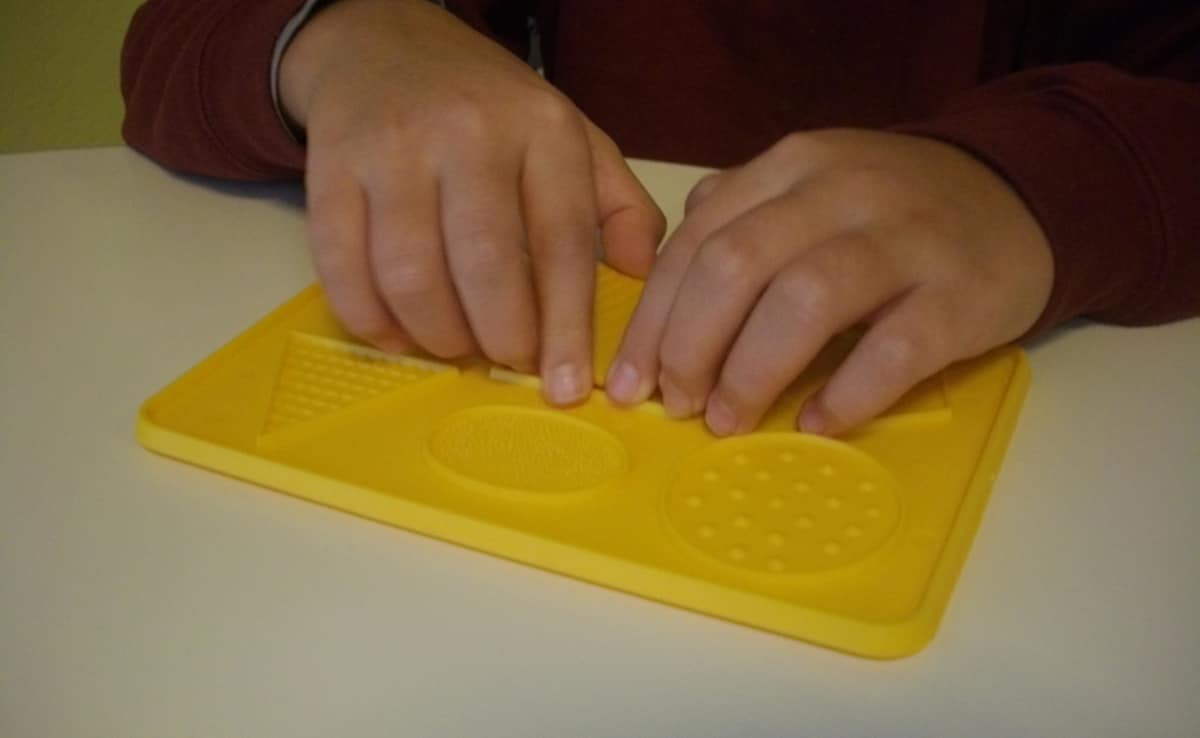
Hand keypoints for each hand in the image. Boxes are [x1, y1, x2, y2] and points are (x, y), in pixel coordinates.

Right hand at [279, 0, 664, 404]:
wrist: (382, 45)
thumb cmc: (488, 108)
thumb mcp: (569, 136)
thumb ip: (617, 204)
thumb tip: (641, 277)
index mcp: (541, 129)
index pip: (563, 241)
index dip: (567, 325)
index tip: (566, 386)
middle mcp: (468, 131)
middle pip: (486, 264)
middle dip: (500, 336)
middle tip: (507, 360)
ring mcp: (393, 148)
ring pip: (412, 274)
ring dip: (437, 334)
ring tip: (455, 345)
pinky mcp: (330, 166)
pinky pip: (343, 266)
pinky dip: (370, 319)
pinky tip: (397, 333)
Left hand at [605, 129, 1052, 435]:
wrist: (1018, 198)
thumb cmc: (892, 213)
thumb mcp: (811, 188)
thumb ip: (739, 219)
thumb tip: (663, 286)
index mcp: (792, 166)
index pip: (698, 240)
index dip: (654, 318)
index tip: (631, 382)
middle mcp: (842, 190)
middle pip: (737, 264)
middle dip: (688, 344)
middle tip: (677, 404)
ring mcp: (906, 238)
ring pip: (805, 300)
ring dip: (750, 371)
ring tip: (727, 420)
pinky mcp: (960, 292)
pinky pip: (892, 350)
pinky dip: (845, 394)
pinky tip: (815, 423)